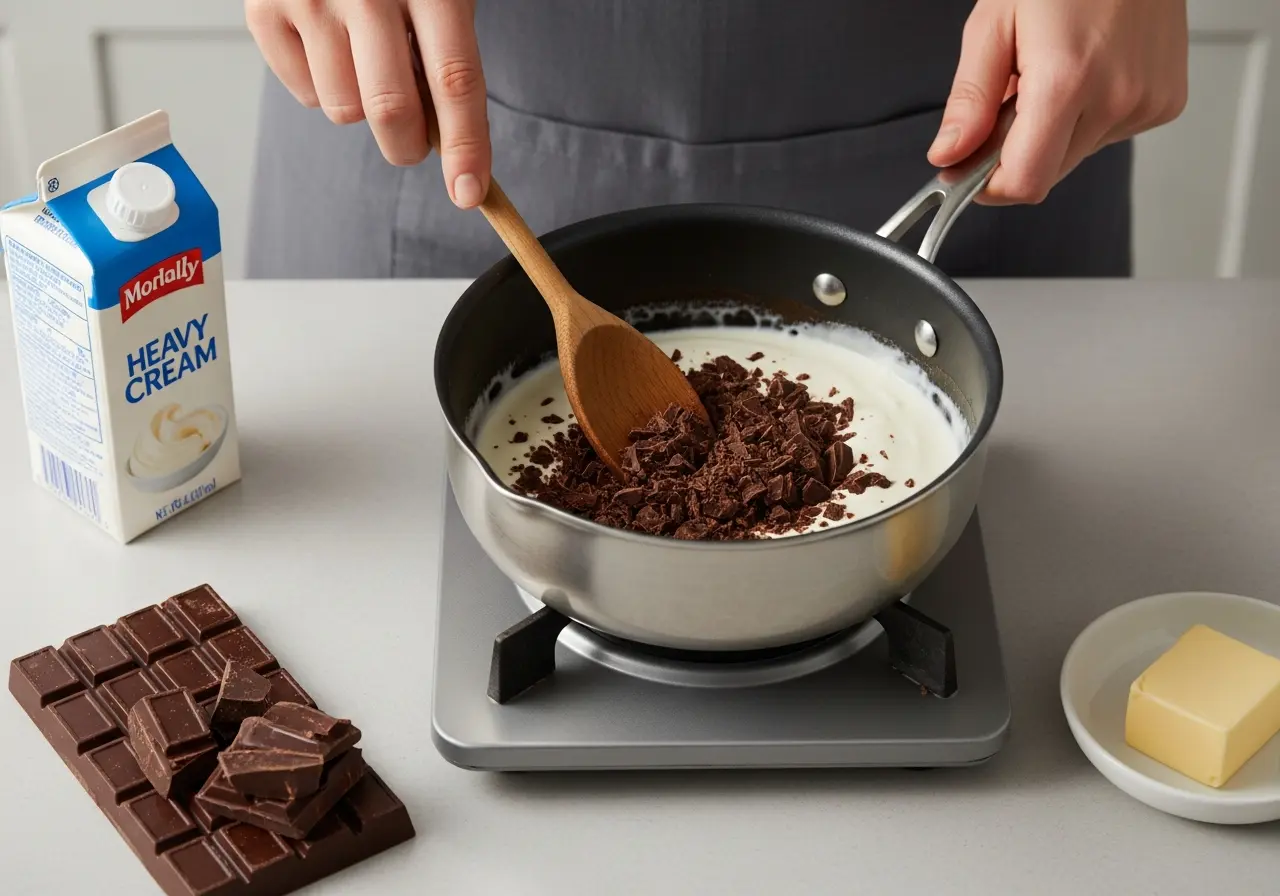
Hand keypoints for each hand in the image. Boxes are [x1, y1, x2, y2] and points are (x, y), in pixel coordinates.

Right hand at [245, 0, 490, 207]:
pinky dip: (324, 88)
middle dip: (408, 146)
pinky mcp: (264, 7)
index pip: (454, 80)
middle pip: (390, 109)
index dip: (465, 145)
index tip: (469, 193)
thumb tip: (448, 138)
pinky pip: (305, 94)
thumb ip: (448, 52)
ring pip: (344, 111)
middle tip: (413, 141)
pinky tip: (332, 48)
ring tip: (366, 62)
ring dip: (362, 107)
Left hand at [927, 0, 1187, 204]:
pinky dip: (1088, 117)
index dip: (986, 186)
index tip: (966, 169)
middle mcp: (1115, 99)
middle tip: (1008, 100)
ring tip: (1052, 72)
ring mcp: (1147, 103)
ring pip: (1076, 155)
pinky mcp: (1167, 101)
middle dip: (1014, 153)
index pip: (1024, 182)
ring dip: (1052, 132)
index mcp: (1067, 81)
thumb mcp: (994, 24)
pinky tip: (1086, 71)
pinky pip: (1109, 135)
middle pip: (1047, 174)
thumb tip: (949, 154)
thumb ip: (970, 99)